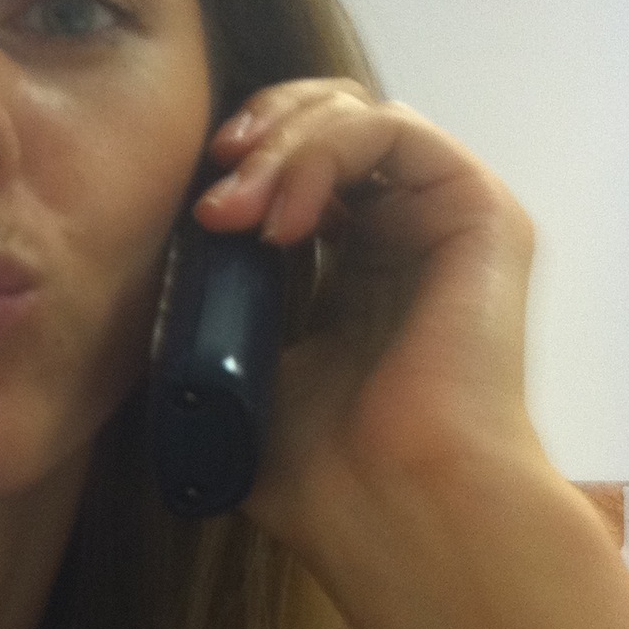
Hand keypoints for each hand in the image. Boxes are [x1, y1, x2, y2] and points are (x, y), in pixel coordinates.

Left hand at [191, 79, 548, 556]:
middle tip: (212, 189)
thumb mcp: (240, 373)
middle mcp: (404, 235)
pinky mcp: (480, 213)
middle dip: (258, 136)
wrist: (395, 513)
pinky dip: (325, 152)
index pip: (298, 167)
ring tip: (235, 212)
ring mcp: (443, 222)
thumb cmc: (325, 477)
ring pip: (356, 114)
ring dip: (281, 145)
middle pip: (328, 120)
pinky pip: (393, 130)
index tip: (192, 205)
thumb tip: (149, 273)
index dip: (243, 161)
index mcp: (355, 269)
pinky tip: (283, 218)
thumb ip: (215, 309)